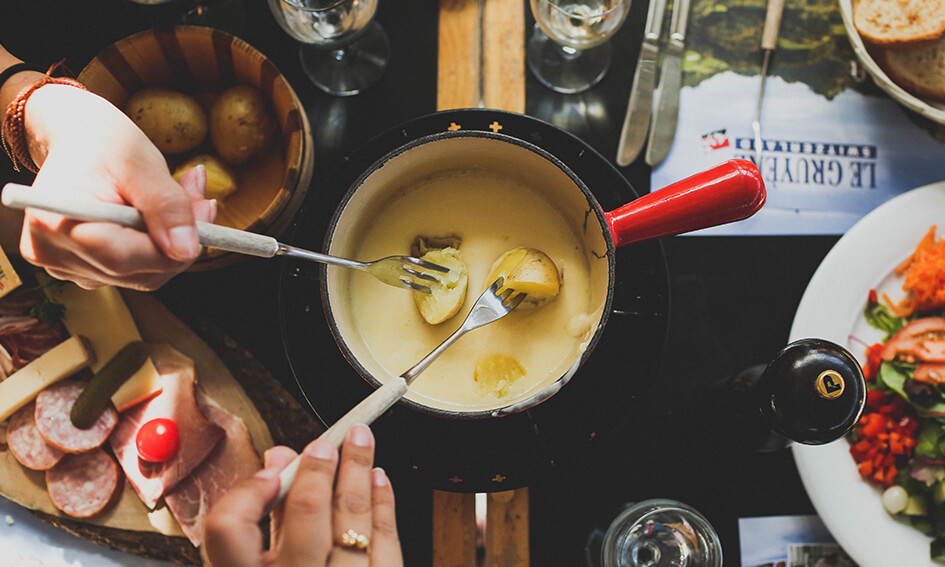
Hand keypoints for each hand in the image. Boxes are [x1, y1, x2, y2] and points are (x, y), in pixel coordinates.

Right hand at [17, 84, 214, 289]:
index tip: (204, 210)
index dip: (172, 245)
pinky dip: (160, 246)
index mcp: (53, 223)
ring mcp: (67, 267)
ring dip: (174, 242)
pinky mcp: (84, 270)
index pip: (122, 259)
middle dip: (180, 240)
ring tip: (184, 195)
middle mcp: (53, 254)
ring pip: (145, 275)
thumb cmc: (101, 143)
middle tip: (201, 197)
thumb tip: (186, 250)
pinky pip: (138, 271)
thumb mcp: (140, 162)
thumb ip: (166, 206)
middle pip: (139, 272)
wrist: (78, 140)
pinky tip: (164, 216)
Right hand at [204, 424, 403, 566]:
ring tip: (363, 444)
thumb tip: (278, 460)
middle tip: (328, 441)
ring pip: (354, 524)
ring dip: (360, 475)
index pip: (229, 529)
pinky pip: (387, 545)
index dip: (248, 492)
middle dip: (320, 469)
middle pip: (306, 517)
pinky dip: (384, 507)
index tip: (269, 470)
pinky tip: (379, 481)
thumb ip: (263, 520)